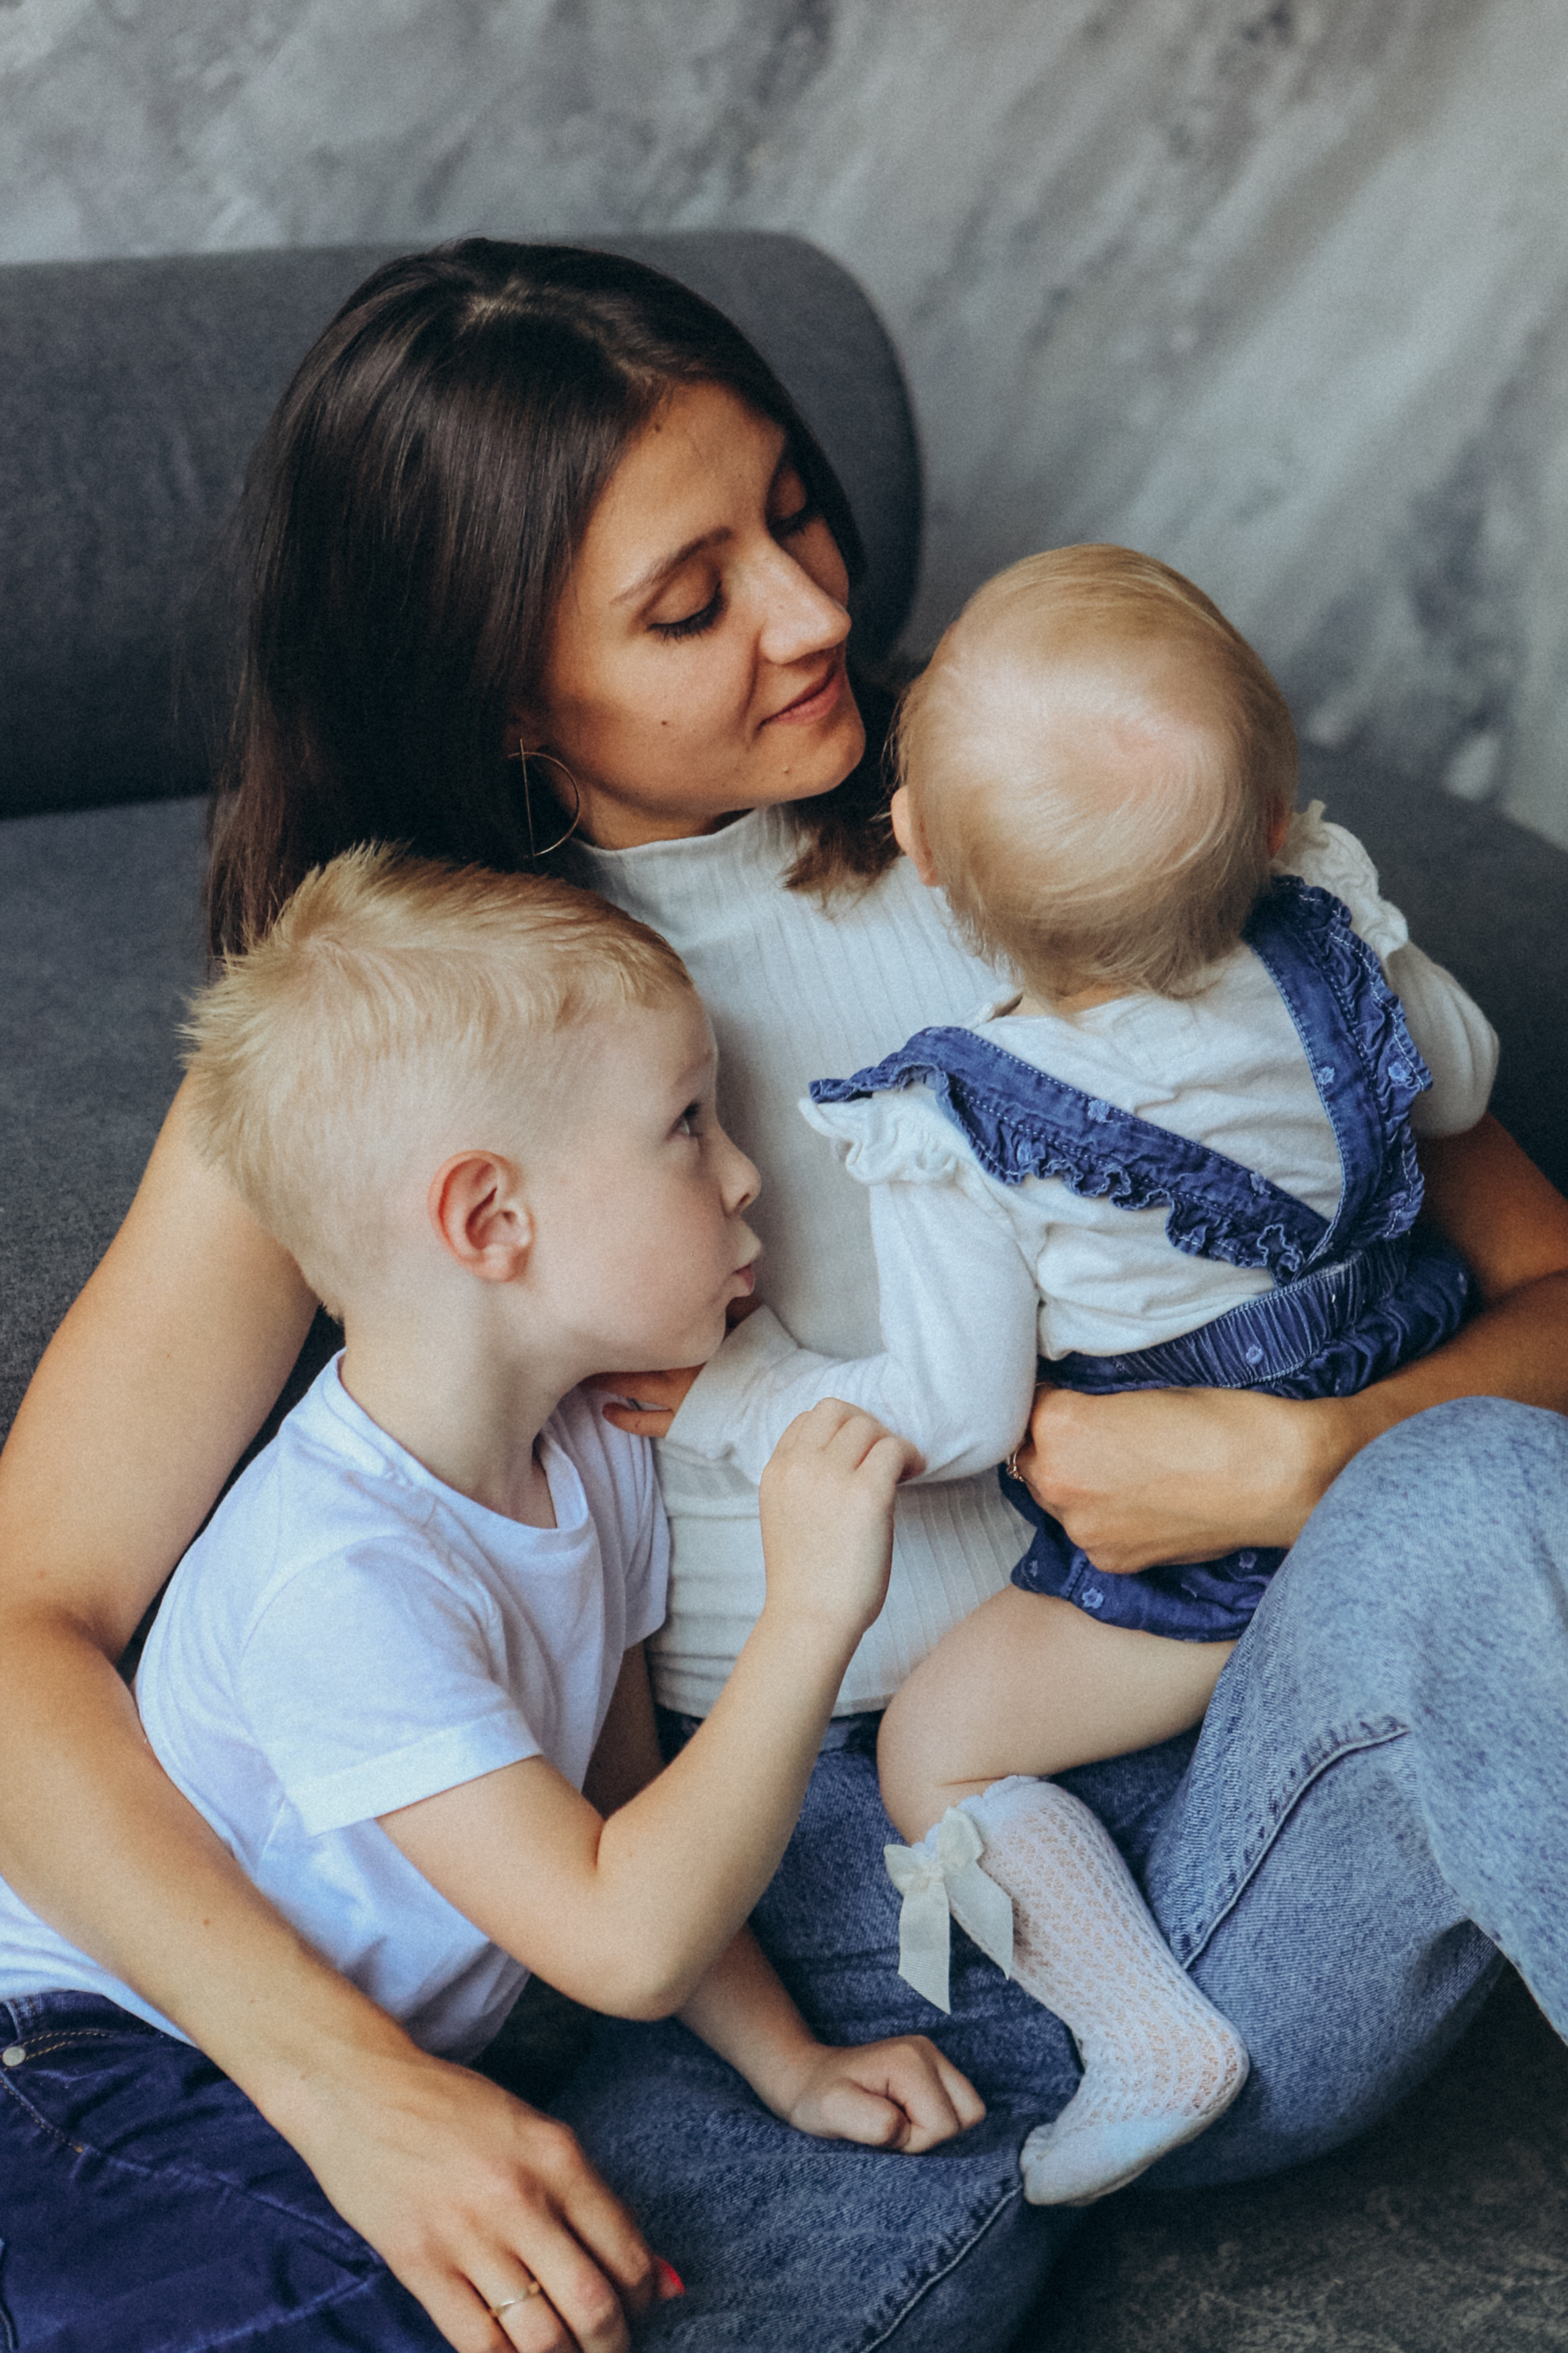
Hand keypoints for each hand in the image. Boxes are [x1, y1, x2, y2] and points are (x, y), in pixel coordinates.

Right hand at [281, 2041, 680, 2351]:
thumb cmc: (454, 2109)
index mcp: (558, 2156)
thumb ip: (587, 2196)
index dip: (645, 2296)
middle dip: (613, 2340)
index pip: (626, 2252)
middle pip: (592, 2304)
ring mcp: (468, 2235)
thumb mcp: (533, 2131)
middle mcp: (521, 2197)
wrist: (361, 2090)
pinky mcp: (420, 2266)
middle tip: (610, 2343)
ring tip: (568, 2352)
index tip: (642, 2307)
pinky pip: (479, 2344)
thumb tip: (650, 2268)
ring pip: (541, 2337)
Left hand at [589, 1297, 765, 1438]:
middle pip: (632, 1352)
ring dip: (606, 1379)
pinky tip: (606, 1411)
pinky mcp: (680, 1423)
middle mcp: (675, 1365)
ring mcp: (675, 1397)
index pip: (649, 1323)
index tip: (604, 1305)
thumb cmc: (766, 1357)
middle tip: (582, 1337)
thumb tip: (724, 1281)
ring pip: (631, 1385)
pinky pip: (645, 1423)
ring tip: (586, 1373)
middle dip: (606, 1346)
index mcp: (690, 1337)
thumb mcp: (751, 1317)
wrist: (774, 1401)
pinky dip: (624, 1418)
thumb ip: (731, 1300)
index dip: (625, 1314)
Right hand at [758, 1399, 921, 1639]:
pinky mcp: (867, 1495)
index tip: (857, 1453)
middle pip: (838, 1411)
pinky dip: (909, 1456)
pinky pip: (895, 1449)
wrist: (809, 1619)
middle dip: (865, 1427)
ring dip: (889, 1443)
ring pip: (869, 1427)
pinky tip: (913, 1475)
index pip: (807, 1420)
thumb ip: (803, 1484)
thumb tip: (845, 1461)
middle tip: (882, 1456)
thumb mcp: (786, 1517)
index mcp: (776, 1472)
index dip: (838, 1430)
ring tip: (900, 1471)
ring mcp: (831, 1478)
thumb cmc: (805, 1580)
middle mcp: (799, 1467)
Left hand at [772, 2035, 985, 2153]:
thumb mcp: (834, 2112)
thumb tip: (906, 2130)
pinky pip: (959, 2106)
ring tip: (898, 2121)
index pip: (944, 2123)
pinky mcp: (933, 2068)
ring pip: (969, 2110)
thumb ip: (873, 2124)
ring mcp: (933, 2057)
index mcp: (911, 2060)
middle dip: (932, 2134)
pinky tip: (906, 2115)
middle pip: (969, 2113)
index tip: (883, 2131)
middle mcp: (928, 2051)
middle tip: (892, 2127)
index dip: (915, 2141)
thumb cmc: (819, 2097)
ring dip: (937, 2128)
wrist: (809, 2079)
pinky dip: (938, 2120)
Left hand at [1018, 1381, 1339, 1573]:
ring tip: (1122, 1467)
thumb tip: (1073, 1410)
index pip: (1026, 1403)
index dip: (1049, 1396)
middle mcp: (1057, 1482)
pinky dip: (1102, 1515)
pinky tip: (1139, 1499)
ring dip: (1074, 1481)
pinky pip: (1089, 1531)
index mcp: (1060, 1426)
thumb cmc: (1221, 1418)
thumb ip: (1093, 1403)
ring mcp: (1082, 1528)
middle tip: (1094, 1431)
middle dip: (1052, 1443)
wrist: (1277, 1478)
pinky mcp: (1110, 1560)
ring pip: (1056, 1497)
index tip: (1067, 1393)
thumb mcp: (1142, 1388)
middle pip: (1030, 1456)